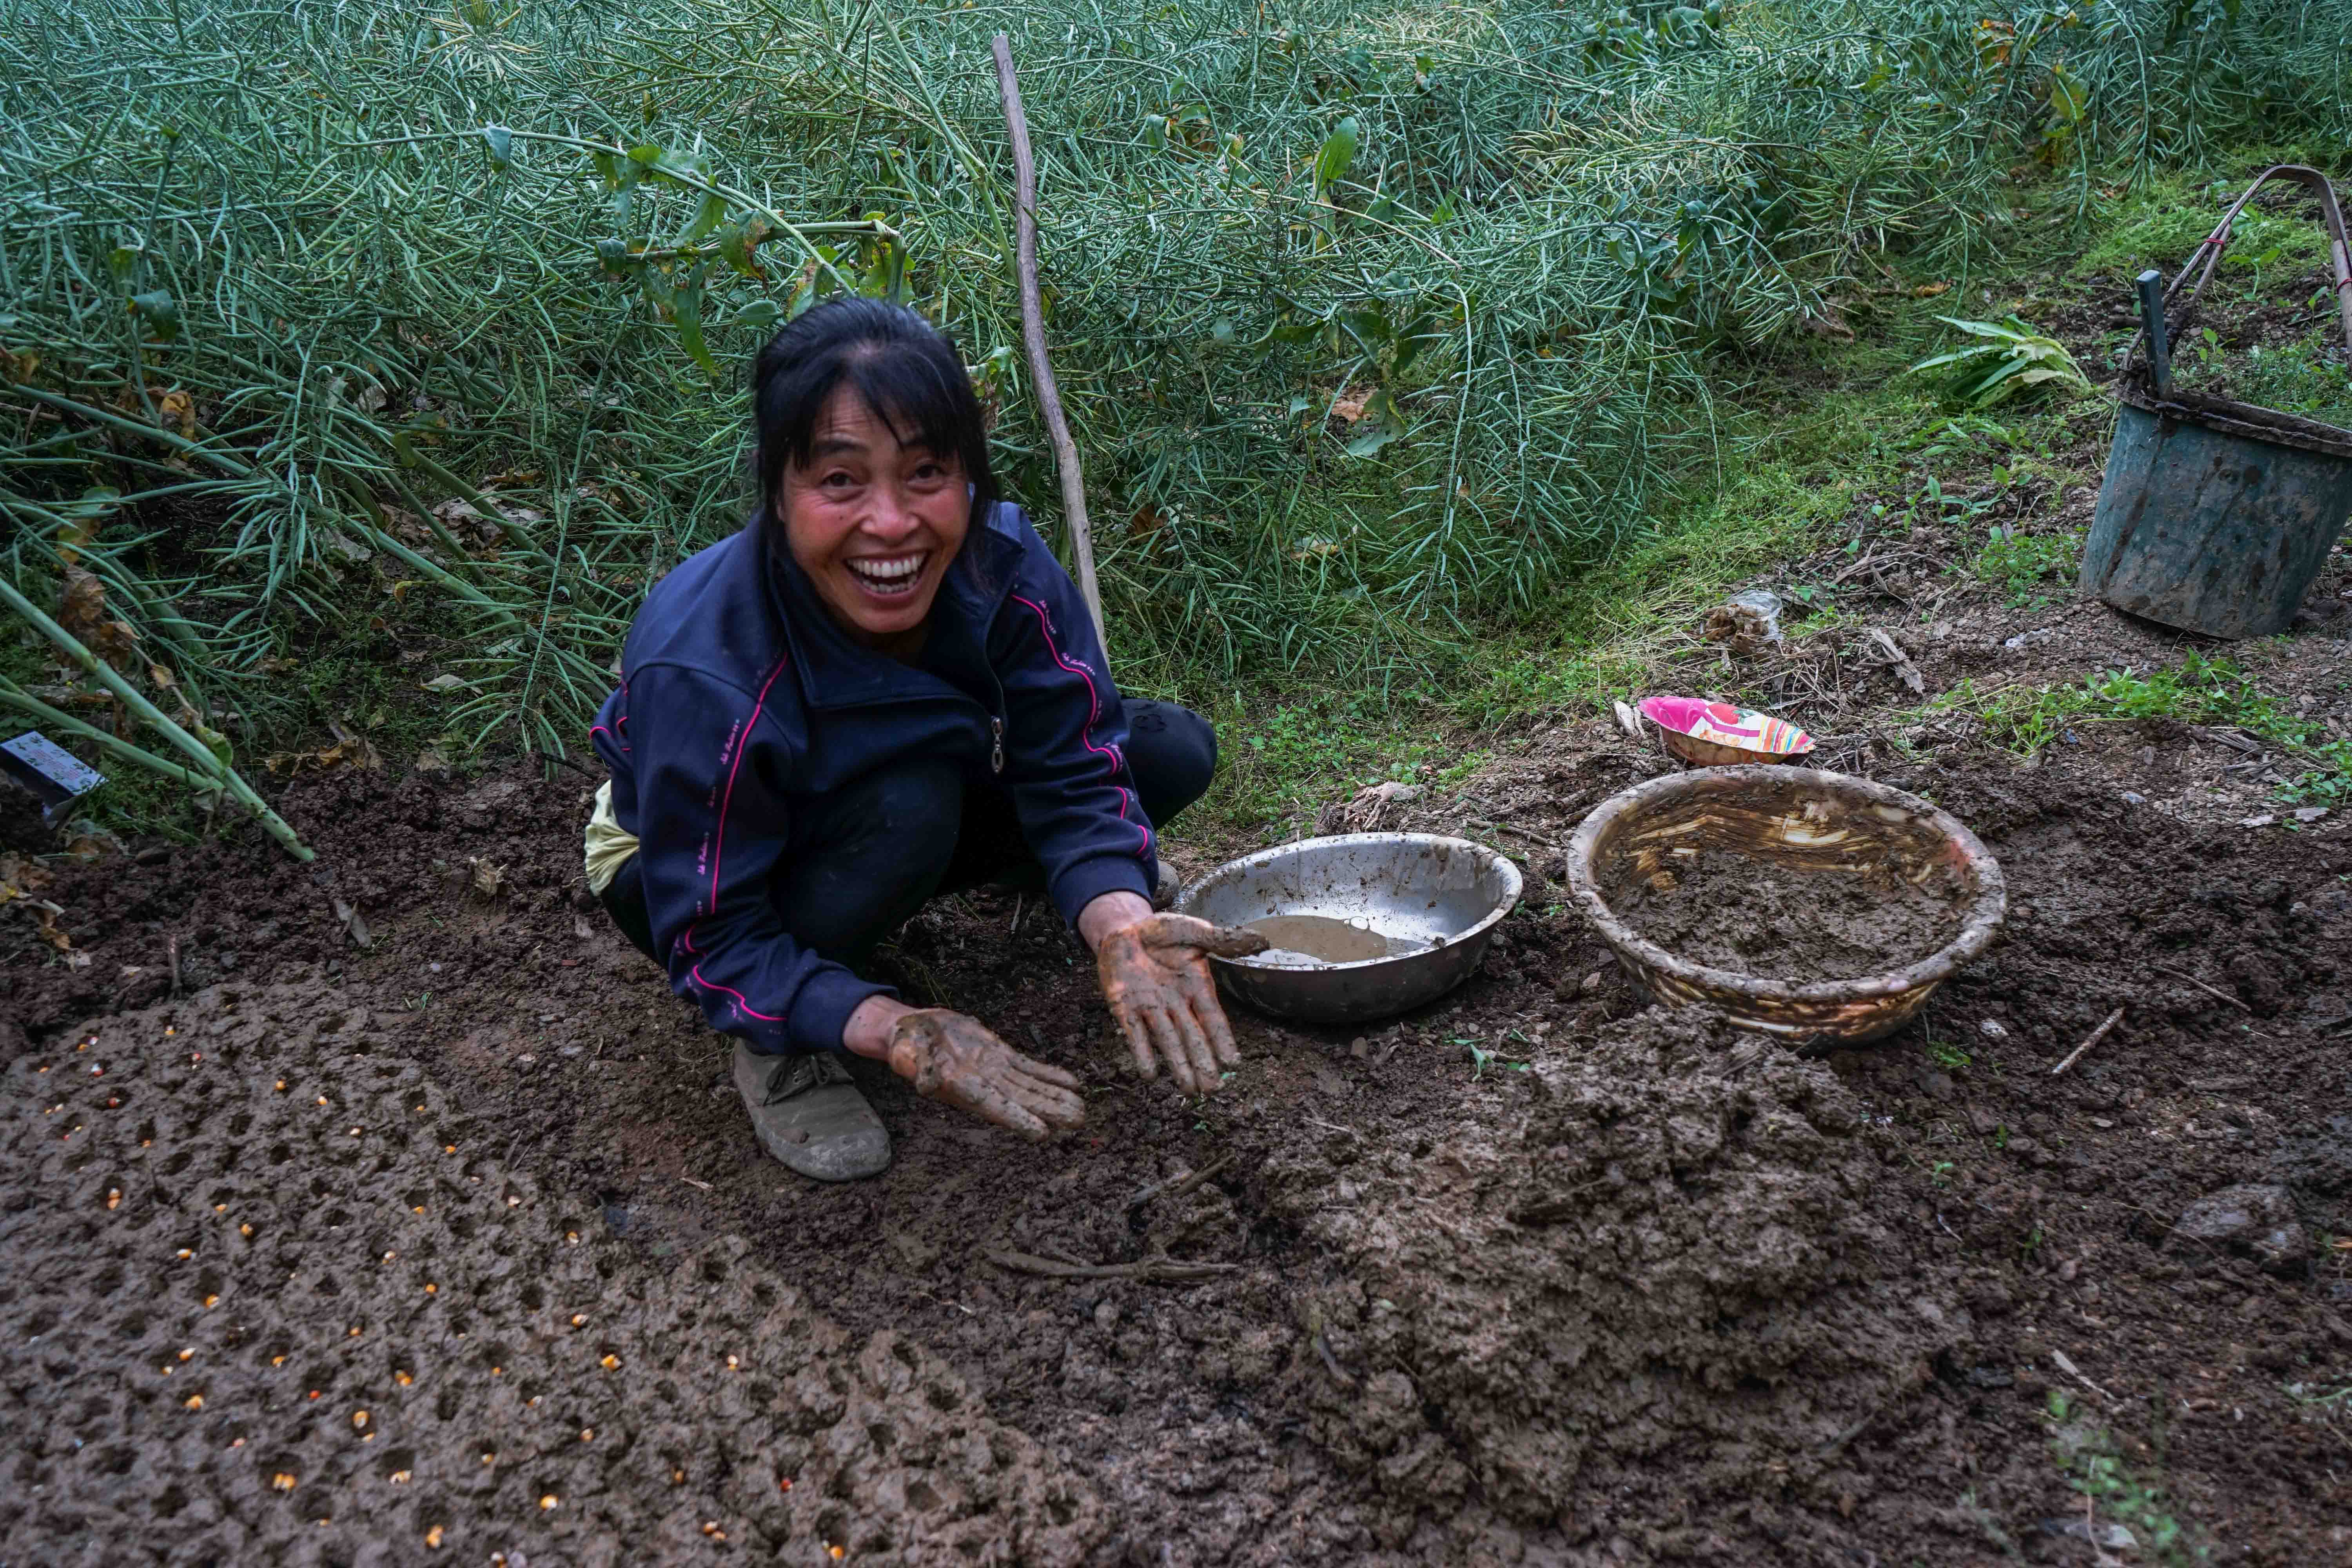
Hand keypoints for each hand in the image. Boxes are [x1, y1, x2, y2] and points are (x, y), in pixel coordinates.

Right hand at [884, 1008, 1084, 1140]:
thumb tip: (926, 1084)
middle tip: (1078, 1121)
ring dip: (1055, 1096)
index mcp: (961, 1089)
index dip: (1018, 1119)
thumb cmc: (905, 1045)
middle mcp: (983, 1085)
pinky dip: (1049, 1075)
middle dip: (1049, 1110)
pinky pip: (1028, 1067)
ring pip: (1030, 1086)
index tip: (1042, 1133)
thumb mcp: (905, 1053)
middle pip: (1021, 1101)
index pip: (994, 1108)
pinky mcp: (999, 1055)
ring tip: (1081, 1108)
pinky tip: (1072, 1082)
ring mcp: (994, 1071)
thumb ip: (916, 1068)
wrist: (913, 1031)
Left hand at [1093, 912, 1266, 1093]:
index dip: (1222, 1039)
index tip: (1233, 1063)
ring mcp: (1150, 1008)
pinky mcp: (1124, 1008)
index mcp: (1196, 987)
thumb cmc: (1161, 933)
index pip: (1212, 1017)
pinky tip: (1150, 1074)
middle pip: (1192, 1037)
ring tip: (1189, 1090)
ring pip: (1167, 1041)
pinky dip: (1142, 1052)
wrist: (1124, 930)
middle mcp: (1176, 1004)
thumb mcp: (1191, 931)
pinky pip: (1134, 1033)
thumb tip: (1262, 942)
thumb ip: (1221, 940)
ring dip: (1178, 1065)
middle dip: (1202, 1063)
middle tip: (1212, 1090)